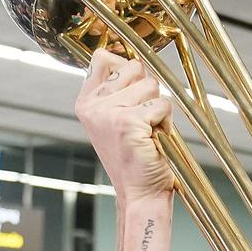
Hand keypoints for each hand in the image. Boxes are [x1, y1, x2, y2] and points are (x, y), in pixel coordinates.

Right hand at [73, 48, 174, 198]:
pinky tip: (154, 140)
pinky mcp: (128, 121)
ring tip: (148, 131)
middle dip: (147, 90)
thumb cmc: (134, 157)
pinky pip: (162, 104)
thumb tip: (133, 59)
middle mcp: (92, 106)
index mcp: (86, 102)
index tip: (132, 91)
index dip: (126, 68)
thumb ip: (118, 88)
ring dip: (157, 108)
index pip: (103, 57)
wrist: (139, 193)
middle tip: (142, 120)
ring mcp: (108, 113)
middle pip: (134, 67)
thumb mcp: (116, 118)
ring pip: (151, 84)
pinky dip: (165, 122)